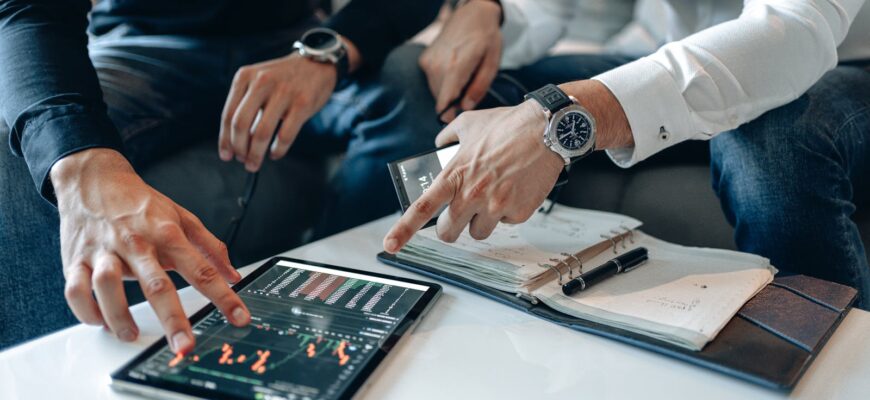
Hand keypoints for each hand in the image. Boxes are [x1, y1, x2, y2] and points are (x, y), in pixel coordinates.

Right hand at [51, 148, 249, 352]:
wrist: (94, 179)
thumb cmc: (140, 204)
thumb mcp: (182, 218)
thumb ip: (210, 247)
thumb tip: (234, 274)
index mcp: (167, 234)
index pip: (202, 269)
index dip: (223, 296)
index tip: (239, 317)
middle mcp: (136, 243)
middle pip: (156, 284)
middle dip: (173, 319)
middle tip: (185, 345)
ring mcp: (104, 251)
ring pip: (108, 286)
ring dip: (119, 316)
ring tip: (131, 335)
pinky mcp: (76, 258)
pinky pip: (75, 289)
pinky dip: (86, 310)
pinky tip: (100, 321)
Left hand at [219, 54, 336, 171]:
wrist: (316, 63)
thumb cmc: (284, 79)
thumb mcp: (259, 82)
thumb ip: (247, 106)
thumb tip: (236, 142)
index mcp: (245, 77)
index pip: (228, 114)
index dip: (225, 139)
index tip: (226, 155)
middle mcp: (262, 82)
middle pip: (241, 124)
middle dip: (239, 148)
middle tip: (242, 161)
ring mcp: (284, 92)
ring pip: (262, 133)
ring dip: (256, 154)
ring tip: (255, 163)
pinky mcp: (303, 104)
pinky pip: (285, 135)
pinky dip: (278, 150)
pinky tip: (275, 154)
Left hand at [382, 80, 633, 252]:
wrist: (547, 130)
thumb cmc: (508, 125)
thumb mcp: (469, 123)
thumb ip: (448, 137)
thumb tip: (438, 144)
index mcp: (454, 175)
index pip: (422, 209)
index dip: (403, 231)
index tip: (390, 246)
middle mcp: (472, 194)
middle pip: (449, 232)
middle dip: (452, 227)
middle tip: (460, 214)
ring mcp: (496, 206)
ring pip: (478, 232)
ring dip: (482, 220)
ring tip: (495, 194)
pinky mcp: (518, 213)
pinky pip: (506, 223)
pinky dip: (508, 212)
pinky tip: (516, 189)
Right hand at [419, 0, 502, 122]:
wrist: (471, 14)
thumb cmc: (486, 38)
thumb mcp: (492, 63)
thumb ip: (479, 87)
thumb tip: (466, 107)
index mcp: (456, 67)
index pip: (445, 101)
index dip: (449, 116)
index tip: (456, 121)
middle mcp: (438, 65)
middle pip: (441, 99)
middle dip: (453, 102)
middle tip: (468, 93)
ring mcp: (428, 62)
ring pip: (435, 91)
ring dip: (448, 92)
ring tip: (463, 78)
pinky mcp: (424, 60)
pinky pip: (431, 81)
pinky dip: (442, 81)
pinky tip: (453, 69)